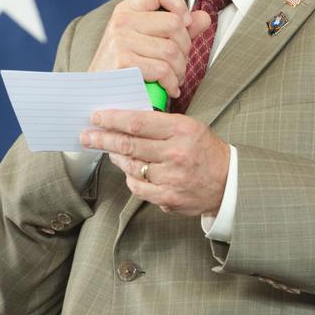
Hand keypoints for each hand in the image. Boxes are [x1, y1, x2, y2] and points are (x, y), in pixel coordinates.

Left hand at [80, 108, 229, 215]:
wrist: (228, 182)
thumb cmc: (205, 150)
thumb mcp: (189, 126)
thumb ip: (160, 123)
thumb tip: (124, 120)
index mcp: (182, 130)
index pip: (138, 122)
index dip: (113, 119)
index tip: (97, 116)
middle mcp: (176, 154)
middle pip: (128, 145)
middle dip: (102, 139)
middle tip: (86, 135)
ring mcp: (171, 178)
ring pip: (130, 166)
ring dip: (115, 157)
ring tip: (109, 150)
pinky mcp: (168, 198)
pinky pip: (137, 187)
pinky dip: (129, 176)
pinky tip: (130, 169)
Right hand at [89, 0, 209, 98]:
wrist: (99, 97)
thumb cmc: (126, 70)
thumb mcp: (150, 43)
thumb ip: (178, 30)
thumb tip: (203, 17)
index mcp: (128, 10)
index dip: (178, 4)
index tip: (185, 24)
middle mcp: (122, 21)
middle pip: (174, 24)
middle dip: (185, 49)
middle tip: (179, 64)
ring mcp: (120, 40)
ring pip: (172, 50)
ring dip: (180, 70)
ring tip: (174, 78)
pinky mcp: (122, 62)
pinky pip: (163, 69)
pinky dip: (171, 83)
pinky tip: (168, 88)